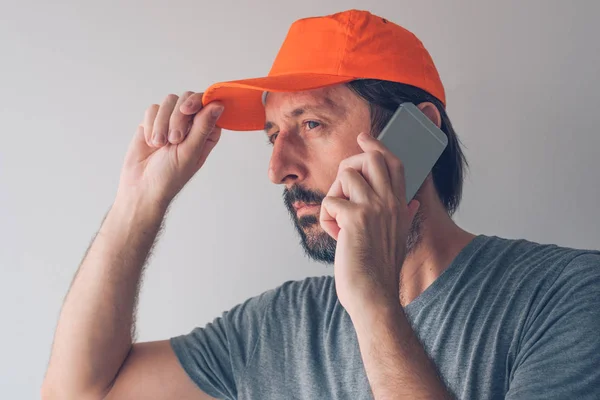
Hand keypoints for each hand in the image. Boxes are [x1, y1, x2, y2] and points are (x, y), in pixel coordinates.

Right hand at [116, 92, 223, 209]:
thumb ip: (203, 127)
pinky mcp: (153, 121)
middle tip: (174, 139)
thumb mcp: (190, 152)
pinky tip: (151, 142)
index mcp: (206, 132)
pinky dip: (150, 125)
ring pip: (169, 101)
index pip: (208, 104)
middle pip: (187, 98)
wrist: (142, 186)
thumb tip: (218, 105)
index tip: (187, 110)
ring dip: (162, 123)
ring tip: (160, 144)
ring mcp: (171, 120)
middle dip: (177, 117)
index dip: (198, 102)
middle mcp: (190, 124)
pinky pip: (152, 109)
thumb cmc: (170, 176)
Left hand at [319, 132, 419, 316]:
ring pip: (346, 176)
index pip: (394, 163)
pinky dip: (326, 218)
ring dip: (334, 196)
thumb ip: (404, 218)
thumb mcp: (399, 239)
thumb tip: (413, 204)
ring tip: (338, 221)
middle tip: (341, 185)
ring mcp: (374, 208)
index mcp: (401, 206)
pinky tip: (335, 235)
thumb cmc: (380, 270)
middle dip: (350, 164)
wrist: (374, 295)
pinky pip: (330, 201)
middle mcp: (391, 202)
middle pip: (370, 159)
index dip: (378, 147)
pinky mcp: (355, 218)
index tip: (365, 138)